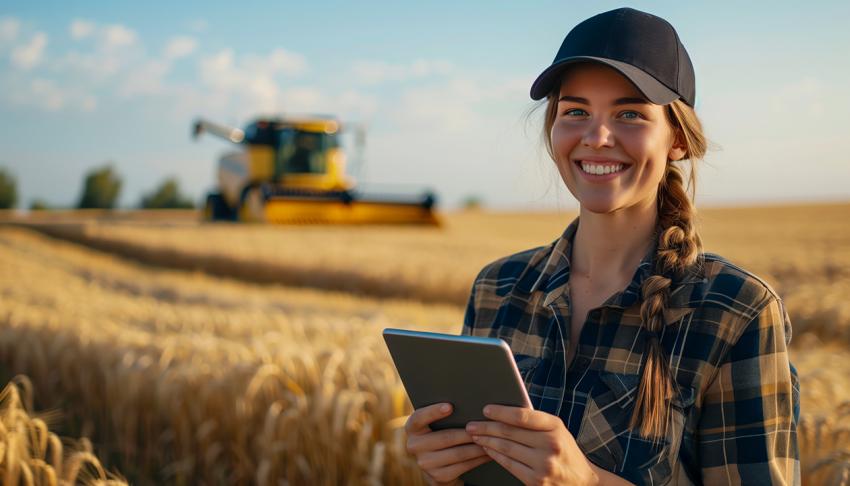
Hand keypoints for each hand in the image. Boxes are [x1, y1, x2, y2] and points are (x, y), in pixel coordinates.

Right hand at [405, 402, 492, 484]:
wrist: (435, 465)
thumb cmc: (440, 434)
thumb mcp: (435, 424)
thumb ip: (443, 414)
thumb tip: (466, 401)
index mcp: (412, 428)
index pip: (419, 418)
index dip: (433, 412)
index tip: (450, 406)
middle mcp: (414, 446)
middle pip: (446, 438)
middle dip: (468, 432)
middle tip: (485, 426)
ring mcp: (425, 463)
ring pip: (458, 453)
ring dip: (477, 447)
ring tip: (491, 440)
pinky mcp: (437, 477)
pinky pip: (463, 466)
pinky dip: (478, 459)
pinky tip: (487, 453)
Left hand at [465, 405, 598, 485]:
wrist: (582, 481)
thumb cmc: (564, 450)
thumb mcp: (557, 430)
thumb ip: (535, 422)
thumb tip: (503, 412)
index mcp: (555, 426)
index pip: (522, 416)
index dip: (501, 412)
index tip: (486, 409)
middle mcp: (550, 445)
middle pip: (510, 433)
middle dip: (486, 427)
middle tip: (471, 425)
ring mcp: (543, 465)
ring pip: (506, 449)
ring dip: (487, 441)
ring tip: (475, 436)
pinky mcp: (536, 481)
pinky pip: (509, 465)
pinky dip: (495, 456)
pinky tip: (487, 449)